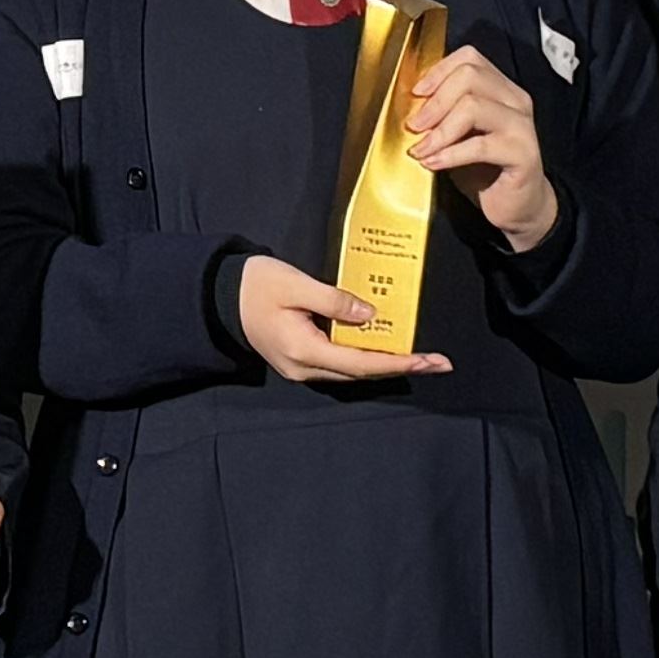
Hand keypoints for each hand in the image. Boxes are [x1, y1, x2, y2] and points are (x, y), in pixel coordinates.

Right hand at [233, 251, 442, 386]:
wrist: (220, 297)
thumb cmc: (256, 285)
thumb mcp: (296, 284)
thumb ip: (334, 300)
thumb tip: (370, 315)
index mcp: (305, 351)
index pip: (361, 362)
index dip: (398, 362)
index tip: (429, 361)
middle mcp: (305, 368)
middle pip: (362, 373)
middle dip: (402, 367)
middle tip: (438, 363)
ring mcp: (301, 368)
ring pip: (352, 372)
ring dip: (386, 364)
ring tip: (420, 358)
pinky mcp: (300, 361)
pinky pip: (340, 363)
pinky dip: (366, 357)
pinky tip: (384, 348)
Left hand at [403, 41, 556, 250]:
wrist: (519, 206)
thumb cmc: (485, 169)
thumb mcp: (459, 134)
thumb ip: (444, 113)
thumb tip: (410, 104)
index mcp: (501, 89)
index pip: (469, 59)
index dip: (438, 71)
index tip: (416, 94)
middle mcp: (515, 101)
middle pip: (469, 77)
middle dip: (434, 101)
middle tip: (414, 126)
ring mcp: (522, 126)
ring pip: (473, 106)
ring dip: (439, 130)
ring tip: (422, 149)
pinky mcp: (523, 154)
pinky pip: (479, 146)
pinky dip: (449, 154)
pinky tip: (434, 164)